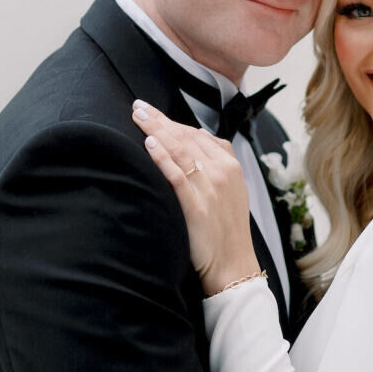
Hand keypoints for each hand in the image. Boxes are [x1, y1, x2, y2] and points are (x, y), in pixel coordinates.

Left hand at [131, 102, 259, 294]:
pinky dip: (162, 158)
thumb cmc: (227, 230)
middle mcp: (222, 173)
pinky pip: (176, 176)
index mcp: (231, 166)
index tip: (154, 113)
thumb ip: (216, 166)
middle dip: (161, 119)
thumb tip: (194, 142)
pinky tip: (149, 144)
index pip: (198, 134)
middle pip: (187, 137)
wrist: (234, 265)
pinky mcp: (196, 207)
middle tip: (139, 106)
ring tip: (138, 116)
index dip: (173, 121)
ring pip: (180, 150)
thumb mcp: (232, 191)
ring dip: (156, 130)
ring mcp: (210, 189)